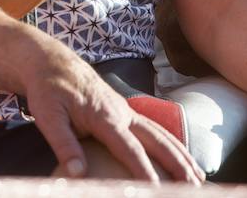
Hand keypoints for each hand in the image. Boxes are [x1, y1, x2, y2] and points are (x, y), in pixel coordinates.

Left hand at [19, 41, 202, 182]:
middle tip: (194, 186)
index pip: (129, 147)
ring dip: (181, 155)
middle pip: (156, 140)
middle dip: (177, 164)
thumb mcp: (47, 115)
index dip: (144, 169)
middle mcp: (122, 112)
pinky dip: (172, 144)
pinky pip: (155, 130)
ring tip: (200, 178)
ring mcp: (126, 110)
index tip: (157, 188)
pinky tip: (183, 158)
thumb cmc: (47, 90)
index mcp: (104, 115)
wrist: (51, 62)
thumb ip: (64, 143)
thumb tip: (78, 173)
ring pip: (161, 134)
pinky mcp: (126, 111)